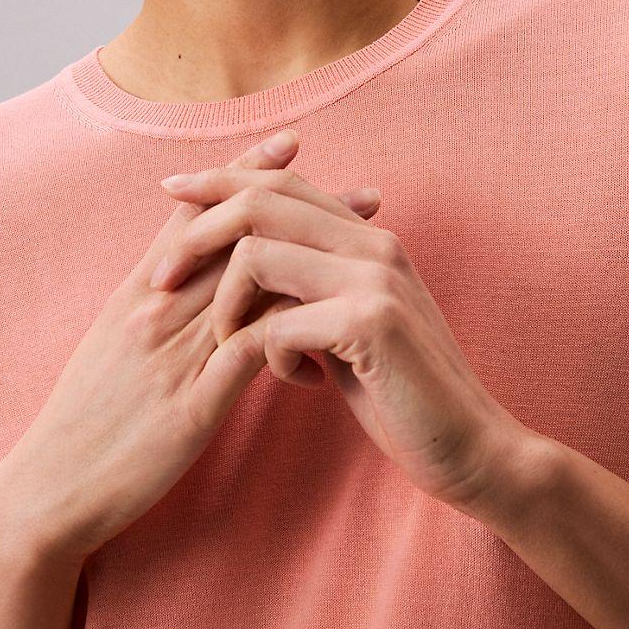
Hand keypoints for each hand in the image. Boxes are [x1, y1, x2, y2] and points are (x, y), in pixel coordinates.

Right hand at [0, 131, 375, 565]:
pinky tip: (334, 336)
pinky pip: (249, 353)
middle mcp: (154, 312)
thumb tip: (187, 296)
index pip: (193, 217)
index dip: (243, 176)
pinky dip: (294, 336)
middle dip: (304, 212)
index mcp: (134, 296)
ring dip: (317, 260)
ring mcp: (172, 356)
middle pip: (237, 241)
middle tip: (366, 193)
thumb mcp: (106, 354)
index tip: (290, 147)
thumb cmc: (78, 426)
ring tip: (370, 247)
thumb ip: (147, 317)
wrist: (48, 486)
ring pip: (251, 285)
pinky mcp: (190, 406)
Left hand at [155, 157, 540, 517]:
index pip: (279, 185)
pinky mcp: (370, 323)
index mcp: (366, 240)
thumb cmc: (401, 395)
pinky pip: (275, 324)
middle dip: (194, 233)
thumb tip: (254, 272)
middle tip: (160, 279)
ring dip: (226, 308)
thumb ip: (311, 292)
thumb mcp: (348, 330)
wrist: (468, 446)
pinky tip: (301, 383)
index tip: (168, 189)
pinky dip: (269, 359)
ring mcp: (374, 279)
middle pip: (258, 202)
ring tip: (235, 351)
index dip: (218, 181)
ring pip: (256, 255)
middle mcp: (372, 245)